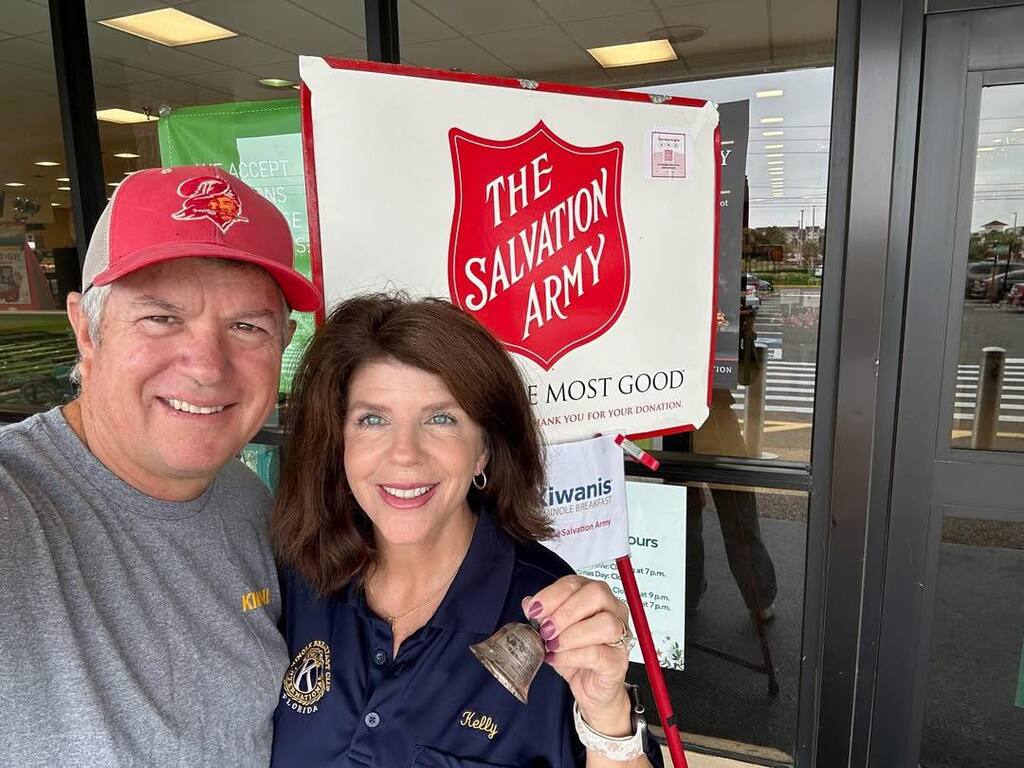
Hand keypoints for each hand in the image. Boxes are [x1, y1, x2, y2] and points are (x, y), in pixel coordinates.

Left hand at [522, 575, 633, 735]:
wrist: (590, 688)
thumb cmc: (575, 655)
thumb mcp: (553, 632)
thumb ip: (543, 615)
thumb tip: (529, 604)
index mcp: (594, 596)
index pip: (575, 583)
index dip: (553, 595)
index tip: (535, 610)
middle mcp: (612, 609)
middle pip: (597, 594)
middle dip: (566, 612)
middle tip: (546, 629)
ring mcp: (620, 634)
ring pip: (604, 623)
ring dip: (571, 635)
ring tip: (552, 646)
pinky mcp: (619, 660)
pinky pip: (599, 653)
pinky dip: (573, 656)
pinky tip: (558, 659)